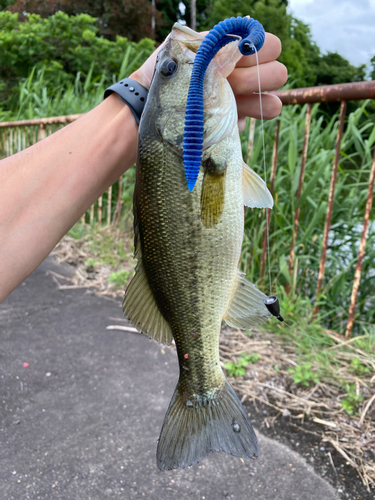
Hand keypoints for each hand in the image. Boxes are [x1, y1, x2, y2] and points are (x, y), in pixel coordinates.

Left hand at [132, 29, 286, 132]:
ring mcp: (235, 103)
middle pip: (275, 74)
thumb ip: (212, 40)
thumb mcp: (185, 46)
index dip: (262, 46)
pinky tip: (225, 119)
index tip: (245, 52)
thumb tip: (240, 39)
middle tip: (238, 80)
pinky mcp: (226, 126)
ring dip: (262, 100)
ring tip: (249, 102)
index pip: (267, 46)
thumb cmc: (164, 72)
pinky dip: (238, 121)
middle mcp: (239, 78)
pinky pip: (242, 123)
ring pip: (268, 101)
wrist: (146, 106)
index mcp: (232, 55)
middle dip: (263, 75)